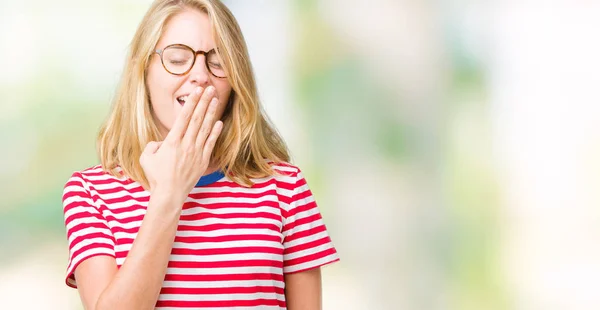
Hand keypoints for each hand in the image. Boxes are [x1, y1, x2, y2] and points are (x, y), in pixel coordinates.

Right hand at [139, 85, 222, 200]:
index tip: (197, 91)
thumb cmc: (156, 176)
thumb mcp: (146, 157)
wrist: (169, 194)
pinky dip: (215, 132)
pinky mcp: (202, 160)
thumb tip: (161, 142)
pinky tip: (219, 122)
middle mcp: (186, 144)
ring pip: (205, 128)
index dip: (192, 102)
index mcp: (172, 141)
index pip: (184, 117)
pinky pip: (210, 143)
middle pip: (197, 118)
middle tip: (210, 88)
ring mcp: (196, 152)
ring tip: (216, 100)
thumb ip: (153, 144)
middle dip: (204, 102)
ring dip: (211, 113)